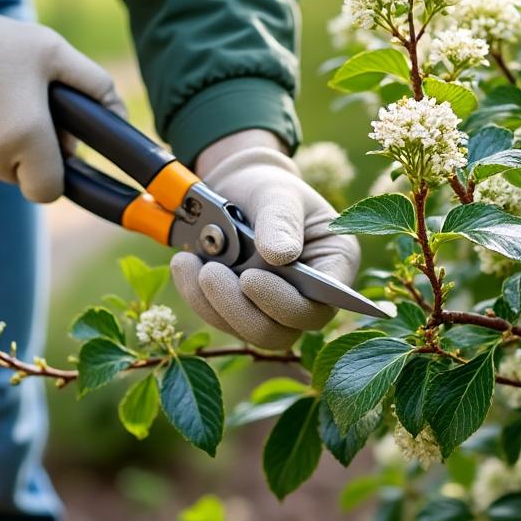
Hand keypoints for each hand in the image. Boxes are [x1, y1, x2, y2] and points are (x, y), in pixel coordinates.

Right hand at [0, 0, 125, 201]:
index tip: (58, 143)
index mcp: (27, 137)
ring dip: (12, 149)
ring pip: (4, 171)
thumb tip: (122, 115)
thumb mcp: (54, 52)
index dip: (59, 173)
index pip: (50, 191)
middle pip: (28, 180)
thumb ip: (96, 84)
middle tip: (34, 113)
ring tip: (7, 103)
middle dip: (37, 157)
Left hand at [170, 130, 361, 349]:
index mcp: (334, 266)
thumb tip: (281, 256)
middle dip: (240, 309)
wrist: (239, 189)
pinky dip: (196, 296)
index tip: (250, 277)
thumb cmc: (269, 188)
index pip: (320, 307)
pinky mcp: (244, 311)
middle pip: (282, 332)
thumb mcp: (277, 193)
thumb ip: (282, 220)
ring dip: (213, 304)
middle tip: (210, 273)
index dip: (286, 304)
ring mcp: (275, 309)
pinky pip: (220, 320)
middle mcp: (311, 297)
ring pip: (247, 332)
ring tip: (191, 263)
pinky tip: (185, 264)